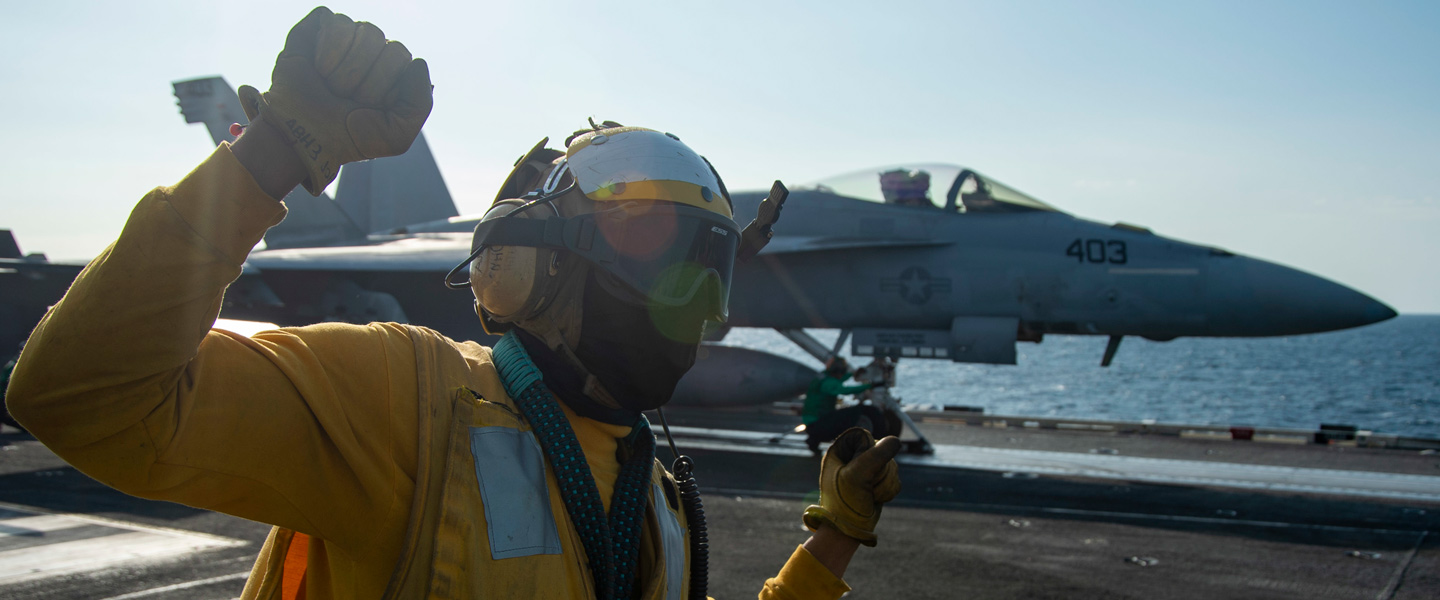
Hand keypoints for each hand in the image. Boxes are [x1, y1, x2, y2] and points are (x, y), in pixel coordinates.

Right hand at [239, 6, 432, 194]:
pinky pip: (338, 21)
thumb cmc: (347, 137)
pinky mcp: (320, 27)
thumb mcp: (396, 135)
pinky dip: (328, 50)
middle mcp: (376, 52)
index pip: (403, 59)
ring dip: (346, 69)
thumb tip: (418, 61)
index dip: (383, 86)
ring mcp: (350, 38)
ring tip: (330, 85)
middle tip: (345, 98)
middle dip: (366, 81)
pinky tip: (318, 67)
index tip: (365, 107)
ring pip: (368, 31)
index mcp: (397, 74)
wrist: (301, 138)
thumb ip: (420, 104)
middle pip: (390, 46)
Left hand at [803, 428, 900, 545]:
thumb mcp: (858, 475)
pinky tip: (876, 498)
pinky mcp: (877, 481)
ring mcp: (867, 469)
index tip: (861, 467)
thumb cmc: (845, 502)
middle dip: (880, 472)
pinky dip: (888, 490)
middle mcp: (853, 457)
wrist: (848, 529)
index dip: (868, 451)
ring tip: (869, 494)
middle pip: (882, 451)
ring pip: (891, 465)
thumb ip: (877, 455)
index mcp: (841, 450)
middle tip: (866, 485)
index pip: (865, 436)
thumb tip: (896, 440)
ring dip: (884, 483)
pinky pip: (895, 478)